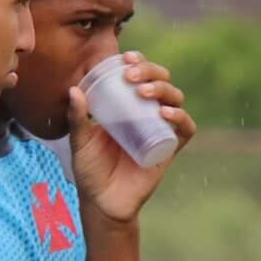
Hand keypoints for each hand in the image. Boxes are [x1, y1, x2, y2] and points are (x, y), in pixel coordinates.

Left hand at [70, 52, 196, 225]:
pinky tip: (165, 113)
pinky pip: (185, 129)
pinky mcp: (170, 149)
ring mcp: (160, 130)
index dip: (139, 62)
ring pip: (175, 99)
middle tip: (132, 75)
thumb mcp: (80, 141)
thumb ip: (77, 118)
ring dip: (164, 89)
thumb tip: (74, 90)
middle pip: (161, 82)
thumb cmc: (90, 170)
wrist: (103, 202)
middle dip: (151, 71)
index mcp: (127, 105)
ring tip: (145, 93)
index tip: (127, 58)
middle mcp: (147, 113)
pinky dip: (181, 117)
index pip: (139, 75)